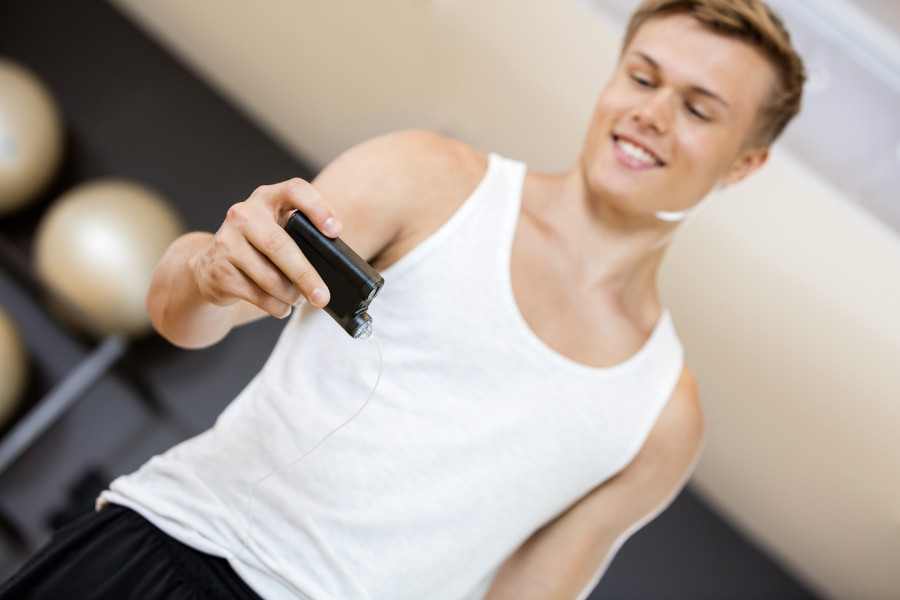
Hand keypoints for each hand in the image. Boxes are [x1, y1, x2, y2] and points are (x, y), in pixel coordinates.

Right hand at [190, 178, 342, 317]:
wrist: (211, 265)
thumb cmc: (259, 247)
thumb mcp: (279, 230)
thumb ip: (300, 237)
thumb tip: (329, 268)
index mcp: (267, 198)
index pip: (294, 190)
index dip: (318, 208)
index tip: (335, 231)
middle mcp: (243, 214)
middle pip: (279, 245)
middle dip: (306, 275)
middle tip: (323, 296)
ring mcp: (227, 241)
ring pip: (270, 278)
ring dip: (291, 295)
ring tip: (300, 298)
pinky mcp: (219, 270)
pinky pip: (258, 296)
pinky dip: (277, 306)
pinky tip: (282, 305)